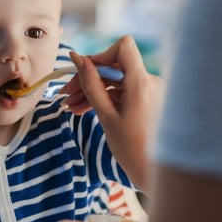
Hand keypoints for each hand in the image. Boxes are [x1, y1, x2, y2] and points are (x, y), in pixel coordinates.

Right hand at [59, 36, 163, 189]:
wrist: (156, 174)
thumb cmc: (132, 149)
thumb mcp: (106, 116)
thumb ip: (91, 85)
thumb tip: (77, 58)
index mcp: (142, 83)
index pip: (124, 47)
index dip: (101, 55)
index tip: (83, 72)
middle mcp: (150, 82)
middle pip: (115, 66)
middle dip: (88, 78)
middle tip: (65, 94)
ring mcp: (150, 91)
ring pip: (115, 80)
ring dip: (92, 91)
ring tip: (70, 107)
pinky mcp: (148, 100)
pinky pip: (122, 91)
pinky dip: (104, 98)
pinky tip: (84, 110)